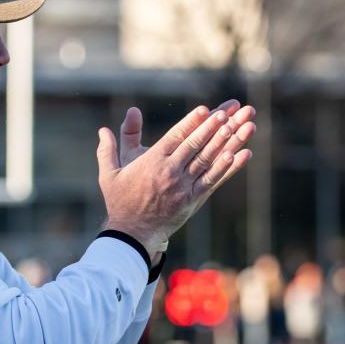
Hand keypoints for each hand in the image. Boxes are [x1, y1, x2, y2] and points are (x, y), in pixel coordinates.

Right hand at [97, 100, 254, 258]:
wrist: (131, 234)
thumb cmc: (120, 201)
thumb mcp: (109, 173)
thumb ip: (108, 149)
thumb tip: (103, 129)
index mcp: (152, 161)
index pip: (176, 136)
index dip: (193, 122)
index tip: (207, 109)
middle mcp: (170, 172)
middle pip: (196, 144)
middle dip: (214, 126)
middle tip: (230, 111)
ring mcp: (183, 186)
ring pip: (208, 159)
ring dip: (226, 141)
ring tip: (241, 126)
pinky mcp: (192, 200)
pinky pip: (213, 180)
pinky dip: (228, 167)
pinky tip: (241, 154)